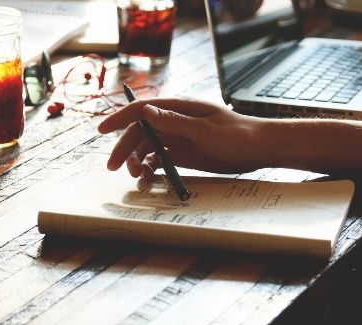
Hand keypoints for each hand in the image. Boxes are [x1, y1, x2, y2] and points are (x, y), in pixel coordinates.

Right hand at [98, 98, 272, 179]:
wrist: (259, 148)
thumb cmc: (237, 135)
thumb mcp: (205, 130)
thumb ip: (175, 122)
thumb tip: (147, 111)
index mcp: (178, 108)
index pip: (141, 109)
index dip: (118, 118)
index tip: (101, 129)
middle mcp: (174, 121)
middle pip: (139, 132)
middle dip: (123, 148)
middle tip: (113, 167)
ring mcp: (178, 137)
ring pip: (147, 147)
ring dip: (136, 161)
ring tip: (137, 178)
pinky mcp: (183, 152)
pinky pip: (159, 159)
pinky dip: (150, 169)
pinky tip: (149, 179)